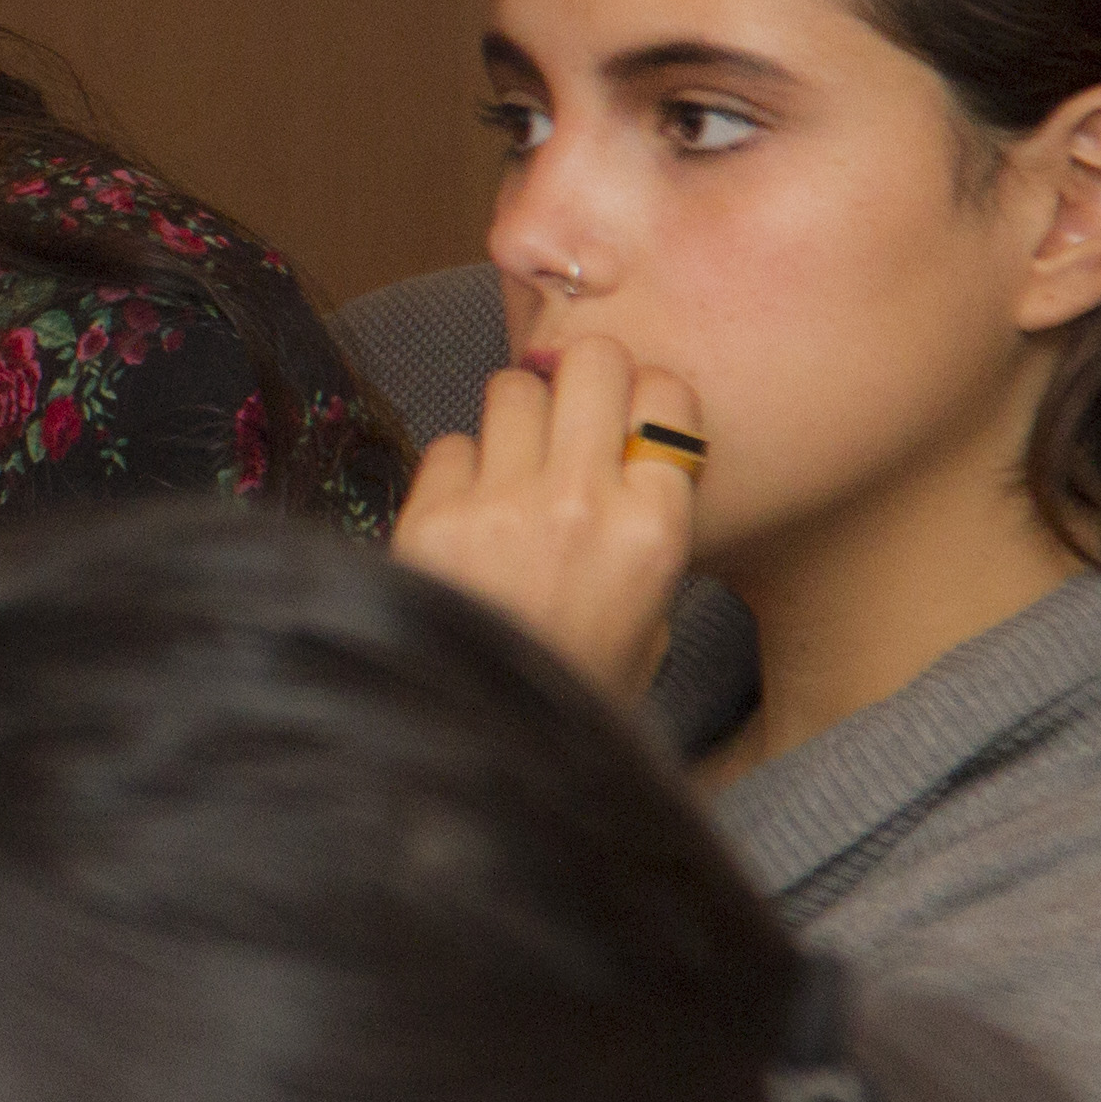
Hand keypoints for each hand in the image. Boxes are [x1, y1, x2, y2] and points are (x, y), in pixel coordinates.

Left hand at [393, 333, 707, 703]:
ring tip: (512, 468)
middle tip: (568, 413)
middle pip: (594, 359)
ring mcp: (504, 506)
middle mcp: (584, 502)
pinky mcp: (433, 516)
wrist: (487, 742)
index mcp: (655, 528)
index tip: (628, 417)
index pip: (667, 395)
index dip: (645, 397)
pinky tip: (465, 518)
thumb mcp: (651, 614)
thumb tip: (624, 444)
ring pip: (513, 387)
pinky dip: (458, 471)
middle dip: (582, 376)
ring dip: (515, 417)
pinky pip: (451, 444)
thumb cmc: (579, 682)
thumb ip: (642, 523)